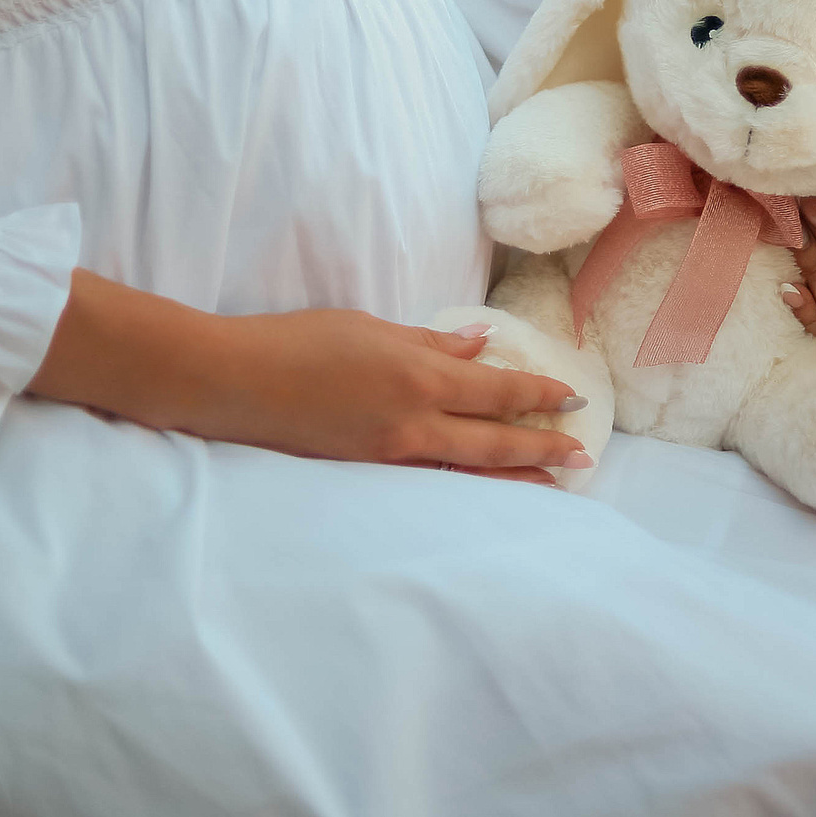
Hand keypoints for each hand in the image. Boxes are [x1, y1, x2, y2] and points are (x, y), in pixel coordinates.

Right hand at [32, 271, 589, 482]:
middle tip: (583, 460)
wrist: (232, 384)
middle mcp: (413, 424)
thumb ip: (429, 343)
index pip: (497, 392)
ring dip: (513, 477)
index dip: (538, 397)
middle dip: (542, 450)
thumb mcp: (369, 329)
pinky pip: (429, 483)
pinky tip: (479, 487)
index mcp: (418, 378)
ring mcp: (389, 457)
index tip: (572, 402)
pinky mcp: (364, 476)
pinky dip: (463, 485)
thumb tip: (480, 345)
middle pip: (494, 442)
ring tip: (551, 486)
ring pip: (467, 471)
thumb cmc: (296, 343)